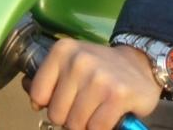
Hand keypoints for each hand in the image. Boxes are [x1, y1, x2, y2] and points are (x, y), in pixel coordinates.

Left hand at [25, 38, 162, 129]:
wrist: (141, 62)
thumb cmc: (100, 68)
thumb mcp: (71, 63)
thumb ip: (48, 79)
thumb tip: (32, 99)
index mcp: (62, 51)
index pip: (38, 95)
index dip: (50, 104)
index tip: (64, 99)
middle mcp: (79, 61)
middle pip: (57, 114)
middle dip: (69, 117)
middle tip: (84, 105)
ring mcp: (99, 78)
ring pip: (76, 124)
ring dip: (86, 124)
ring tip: (97, 109)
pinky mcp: (117, 95)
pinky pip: (97, 128)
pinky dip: (101, 128)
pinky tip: (108, 114)